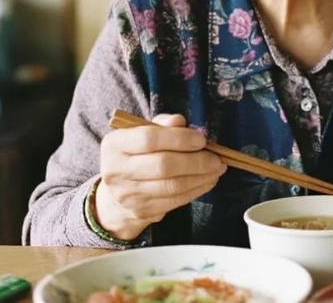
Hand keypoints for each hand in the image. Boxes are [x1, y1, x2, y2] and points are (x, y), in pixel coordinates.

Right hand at [95, 113, 226, 239]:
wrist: (118, 191)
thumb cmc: (138, 153)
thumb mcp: (144, 131)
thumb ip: (163, 124)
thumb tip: (179, 121)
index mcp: (115, 144)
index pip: (149, 139)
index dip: (179, 139)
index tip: (201, 140)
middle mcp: (116, 170)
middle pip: (163, 166)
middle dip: (196, 161)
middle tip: (217, 158)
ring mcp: (127, 194)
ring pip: (173, 186)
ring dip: (201, 177)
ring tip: (217, 168)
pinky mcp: (141, 211)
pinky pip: (176, 201)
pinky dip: (197, 189)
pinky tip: (209, 180)